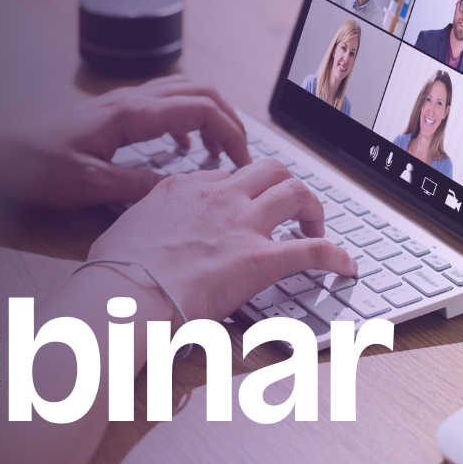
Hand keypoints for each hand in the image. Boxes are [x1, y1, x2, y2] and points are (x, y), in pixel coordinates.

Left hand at [0, 76, 250, 207]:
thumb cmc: (36, 166)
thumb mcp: (91, 185)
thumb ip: (140, 186)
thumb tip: (184, 190)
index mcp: (130, 114)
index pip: (201, 108)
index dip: (231, 132)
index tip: (244, 162)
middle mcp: (130, 100)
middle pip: (201, 90)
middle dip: (229, 119)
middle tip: (240, 154)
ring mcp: (122, 102)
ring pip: (184, 92)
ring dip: (210, 115)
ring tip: (219, 151)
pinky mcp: (114, 112)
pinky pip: (164, 103)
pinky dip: (186, 119)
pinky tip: (183, 146)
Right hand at [85, 159, 357, 322]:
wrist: (126, 293)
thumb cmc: (117, 271)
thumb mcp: (124, 230)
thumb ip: (144, 224)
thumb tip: (143, 235)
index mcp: (183, 188)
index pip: (227, 177)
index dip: (242, 191)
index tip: (246, 207)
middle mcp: (218, 197)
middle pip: (270, 170)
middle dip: (286, 185)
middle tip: (290, 209)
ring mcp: (241, 225)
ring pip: (296, 192)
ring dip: (313, 208)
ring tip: (316, 227)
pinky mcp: (260, 259)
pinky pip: (312, 249)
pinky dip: (335, 255)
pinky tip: (346, 265)